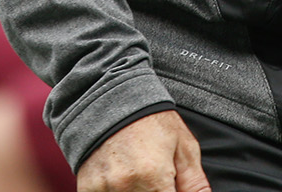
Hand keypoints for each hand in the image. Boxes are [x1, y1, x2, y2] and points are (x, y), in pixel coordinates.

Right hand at [76, 110, 209, 191]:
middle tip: (156, 177)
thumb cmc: (153, 122)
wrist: (113, 99)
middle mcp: (125, 185)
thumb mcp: (183, 147)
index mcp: (153, 177)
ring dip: (135, 190)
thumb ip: (194, 184)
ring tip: (139, 173)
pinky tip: (121, 178)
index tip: (170, 186)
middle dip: (155, 191)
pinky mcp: (87, 188)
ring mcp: (102, 188)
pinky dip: (115, 191)